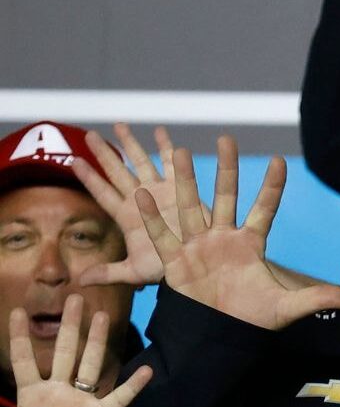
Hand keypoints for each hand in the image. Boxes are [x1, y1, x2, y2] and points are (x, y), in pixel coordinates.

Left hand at [0, 297, 151, 406]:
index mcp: (33, 396)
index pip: (25, 360)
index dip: (20, 337)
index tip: (18, 311)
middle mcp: (58, 392)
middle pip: (64, 352)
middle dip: (69, 326)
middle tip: (75, 298)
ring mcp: (82, 403)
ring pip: (91, 365)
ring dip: (97, 342)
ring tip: (104, 317)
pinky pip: (119, 397)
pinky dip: (132, 385)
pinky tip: (146, 369)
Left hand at [70, 124, 200, 287]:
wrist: (198, 264)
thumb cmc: (167, 270)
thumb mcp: (136, 272)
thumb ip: (109, 273)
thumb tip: (79, 281)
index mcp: (127, 217)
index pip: (103, 193)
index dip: (89, 178)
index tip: (73, 161)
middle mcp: (141, 200)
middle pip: (118, 172)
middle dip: (103, 154)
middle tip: (89, 135)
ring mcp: (160, 192)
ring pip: (141, 163)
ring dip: (130, 144)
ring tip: (118, 125)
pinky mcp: (181, 189)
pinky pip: (172, 164)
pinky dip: (166, 147)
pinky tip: (159, 131)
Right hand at [138, 138, 339, 329]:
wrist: (220, 336)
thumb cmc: (253, 320)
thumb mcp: (288, 307)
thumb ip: (318, 299)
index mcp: (251, 244)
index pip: (264, 209)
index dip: (271, 187)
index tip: (279, 161)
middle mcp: (223, 238)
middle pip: (225, 197)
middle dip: (225, 169)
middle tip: (226, 138)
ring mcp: (198, 246)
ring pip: (191, 207)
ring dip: (185, 181)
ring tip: (178, 150)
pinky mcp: (175, 261)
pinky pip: (163, 236)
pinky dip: (154, 218)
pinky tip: (143, 195)